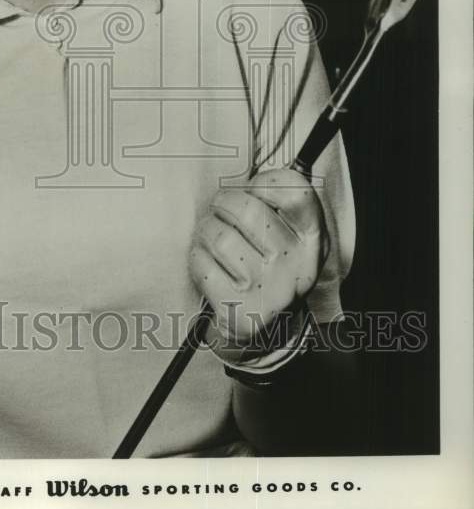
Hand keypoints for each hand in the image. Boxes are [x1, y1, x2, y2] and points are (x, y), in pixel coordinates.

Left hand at [189, 167, 326, 361]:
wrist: (265, 334)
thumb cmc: (266, 270)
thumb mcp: (285, 237)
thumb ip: (275, 204)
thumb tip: (245, 173)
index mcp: (312, 239)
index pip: (294, 189)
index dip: (263, 182)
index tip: (252, 192)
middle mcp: (298, 265)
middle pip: (247, 209)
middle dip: (222, 204)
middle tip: (218, 211)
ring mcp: (271, 290)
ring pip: (219, 236)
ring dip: (205, 232)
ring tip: (210, 239)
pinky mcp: (241, 311)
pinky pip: (202, 264)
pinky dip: (196, 258)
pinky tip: (206, 264)